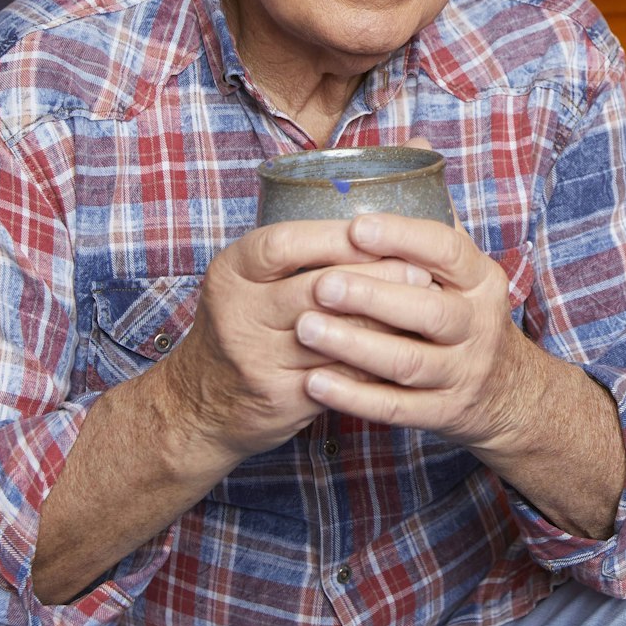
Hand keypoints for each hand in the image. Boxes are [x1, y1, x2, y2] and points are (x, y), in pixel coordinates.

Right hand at [161, 218, 430, 460]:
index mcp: (232, 272)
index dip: (336, 237)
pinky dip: (379, 359)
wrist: (198, 407)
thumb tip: (379, 218)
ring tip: (426, 307)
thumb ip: (298, 254)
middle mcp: (239, 313)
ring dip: (388, 320)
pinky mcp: (282, 397)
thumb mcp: (247, 281)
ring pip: (339, 333)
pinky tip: (408, 346)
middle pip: (318, 288)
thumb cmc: (242, 326)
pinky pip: (343, 374)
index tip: (381, 232)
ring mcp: (259, 359)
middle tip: (421, 272)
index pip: (285, 244)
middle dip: (377, 277)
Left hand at [294, 212, 537, 452]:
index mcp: (481, 279)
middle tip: (320, 285)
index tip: (355, 227)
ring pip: (408, 362)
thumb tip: (412, 141)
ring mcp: (462, 372)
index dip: (402, 237)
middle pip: (428, 310)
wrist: (505, 389)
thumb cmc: (464, 309)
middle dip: (371, 296)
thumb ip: (433, 211)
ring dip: (354, 346)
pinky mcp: (443, 412)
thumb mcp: (461, 264)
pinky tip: (314, 381)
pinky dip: (354, 397)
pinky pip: (395, 408)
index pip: (447, 250)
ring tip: (304, 329)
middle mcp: (478, 324)